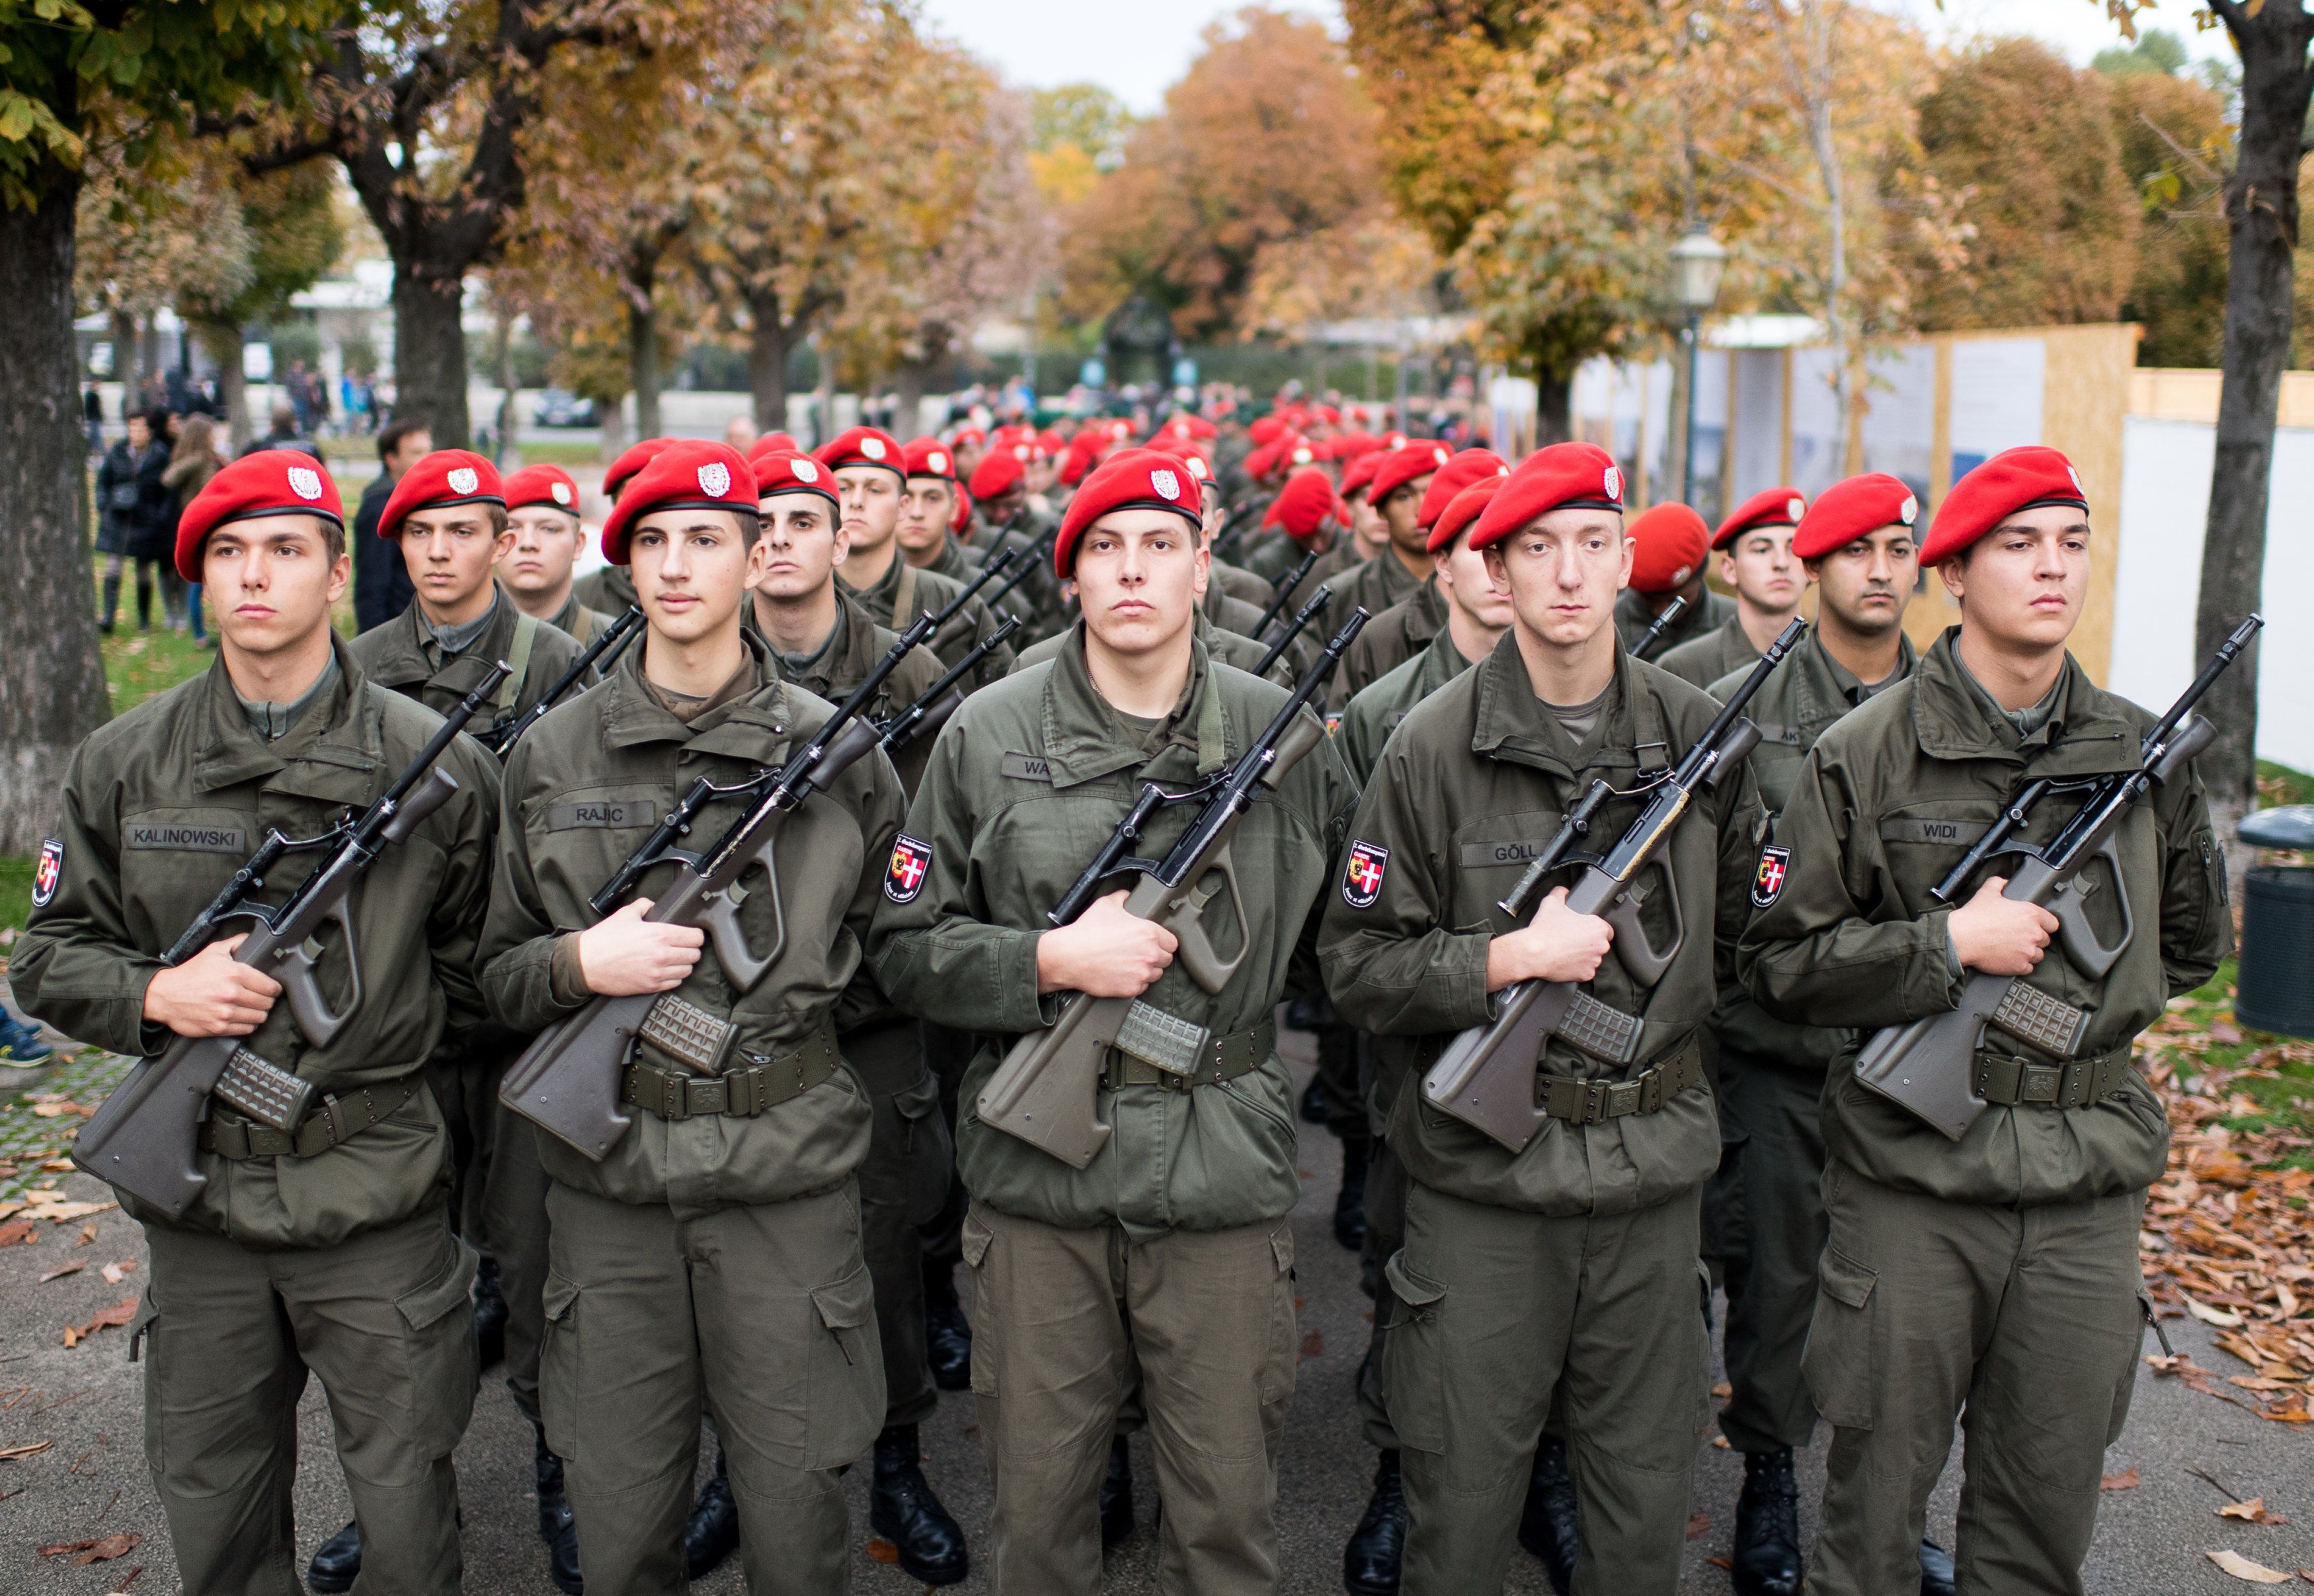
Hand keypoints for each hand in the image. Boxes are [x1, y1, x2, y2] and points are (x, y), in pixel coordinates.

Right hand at [143, 935, 280, 1037]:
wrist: (164, 995)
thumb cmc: (190, 973)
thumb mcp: (214, 951)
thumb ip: (237, 943)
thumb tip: (255, 938)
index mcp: (235, 973)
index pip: (270, 986)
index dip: (274, 988)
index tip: (272, 988)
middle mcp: (232, 994)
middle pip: (267, 1003)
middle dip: (267, 1000)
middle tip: (261, 998)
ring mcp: (225, 1013)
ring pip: (259, 1017)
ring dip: (259, 1013)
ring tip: (252, 1008)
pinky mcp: (219, 1028)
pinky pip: (247, 1029)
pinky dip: (248, 1024)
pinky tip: (242, 1017)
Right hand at [577, 899, 703, 995]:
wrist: (586, 963)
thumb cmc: (604, 939)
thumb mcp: (625, 914)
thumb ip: (645, 905)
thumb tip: (654, 905)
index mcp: (660, 934)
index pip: (696, 937)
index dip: (695, 935)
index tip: (691, 934)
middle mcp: (662, 955)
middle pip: (695, 955)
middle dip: (691, 950)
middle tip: (682, 947)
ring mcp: (657, 973)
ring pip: (687, 971)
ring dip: (683, 964)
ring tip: (673, 959)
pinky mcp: (650, 987)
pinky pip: (675, 984)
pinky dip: (673, 977)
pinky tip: (664, 970)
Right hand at [1037, 890, 1176, 997]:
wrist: (1069, 957)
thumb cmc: (1087, 932)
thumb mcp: (1106, 904)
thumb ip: (1123, 897)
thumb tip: (1128, 895)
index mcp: (1149, 933)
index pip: (1172, 942)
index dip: (1163, 942)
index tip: (1155, 943)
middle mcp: (1149, 954)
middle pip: (1166, 959)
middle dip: (1156, 956)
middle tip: (1140, 953)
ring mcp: (1141, 973)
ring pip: (1156, 975)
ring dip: (1147, 970)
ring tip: (1131, 963)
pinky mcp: (1131, 989)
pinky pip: (1142, 987)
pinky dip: (1135, 982)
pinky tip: (1123, 973)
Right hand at [1485, 887, 1613, 991]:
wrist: (1532, 953)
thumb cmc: (1543, 931)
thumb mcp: (1551, 903)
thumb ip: (1560, 893)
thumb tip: (1562, 891)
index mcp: (1597, 927)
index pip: (1606, 929)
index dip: (1594, 929)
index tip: (1584, 930)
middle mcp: (1600, 945)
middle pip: (1600, 944)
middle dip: (1588, 942)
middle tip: (1572, 940)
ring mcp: (1593, 961)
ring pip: (1593, 958)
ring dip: (1584, 955)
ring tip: (1567, 951)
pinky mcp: (1586, 975)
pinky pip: (1585, 971)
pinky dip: (1578, 968)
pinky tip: (1566, 961)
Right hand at [1946, 876, 2057, 975]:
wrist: (1961, 938)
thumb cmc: (1974, 917)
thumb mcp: (1987, 892)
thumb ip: (1999, 883)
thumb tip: (2004, 882)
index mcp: (2031, 914)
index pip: (2053, 923)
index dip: (2044, 924)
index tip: (2036, 926)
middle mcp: (2033, 933)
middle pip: (2045, 940)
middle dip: (2034, 939)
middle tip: (2019, 937)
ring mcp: (2027, 952)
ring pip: (2038, 955)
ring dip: (2029, 953)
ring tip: (2014, 949)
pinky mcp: (2019, 966)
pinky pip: (2028, 968)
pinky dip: (2021, 965)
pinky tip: (2010, 959)